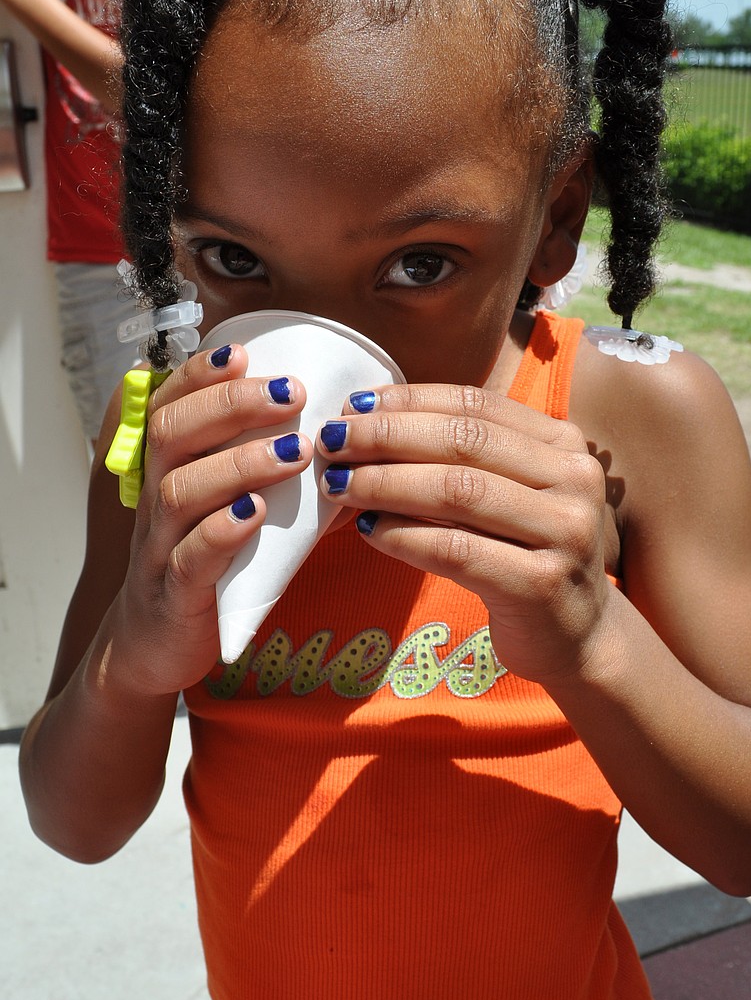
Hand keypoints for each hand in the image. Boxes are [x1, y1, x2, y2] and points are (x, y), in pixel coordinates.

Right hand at [108, 346, 312, 695]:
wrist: (156, 645)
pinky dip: (221, 531)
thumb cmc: (209, 563)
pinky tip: (254, 515)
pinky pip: (190, 557)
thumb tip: (345, 438)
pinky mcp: (173, 593)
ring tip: (294, 451)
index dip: (199, 375)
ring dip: (240, 463)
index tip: (244, 354)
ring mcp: (160, 545)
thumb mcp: (232, 505)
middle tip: (290, 393)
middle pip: (173, 433)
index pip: (170, 404)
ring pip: (181, 490)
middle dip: (230, 405)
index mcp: (168, 468)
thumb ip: (273, 472)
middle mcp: (155, 497)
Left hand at [314, 384, 613, 685]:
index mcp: (563, 441)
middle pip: (463, 442)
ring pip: (457, 492)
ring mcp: (565, 532)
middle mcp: (574, 478)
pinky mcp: (542, 584)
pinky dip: (404, 536)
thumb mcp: (509, 492)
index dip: (408, 401)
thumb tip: (367, 421)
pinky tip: (368, 531)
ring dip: (386, 483)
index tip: (354, 405)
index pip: (474, 404)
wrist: (579, 635)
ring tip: (339, 484)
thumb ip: (462, 456)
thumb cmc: (526, 553)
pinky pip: (456, 551)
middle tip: (333, 441)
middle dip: (387, 436)